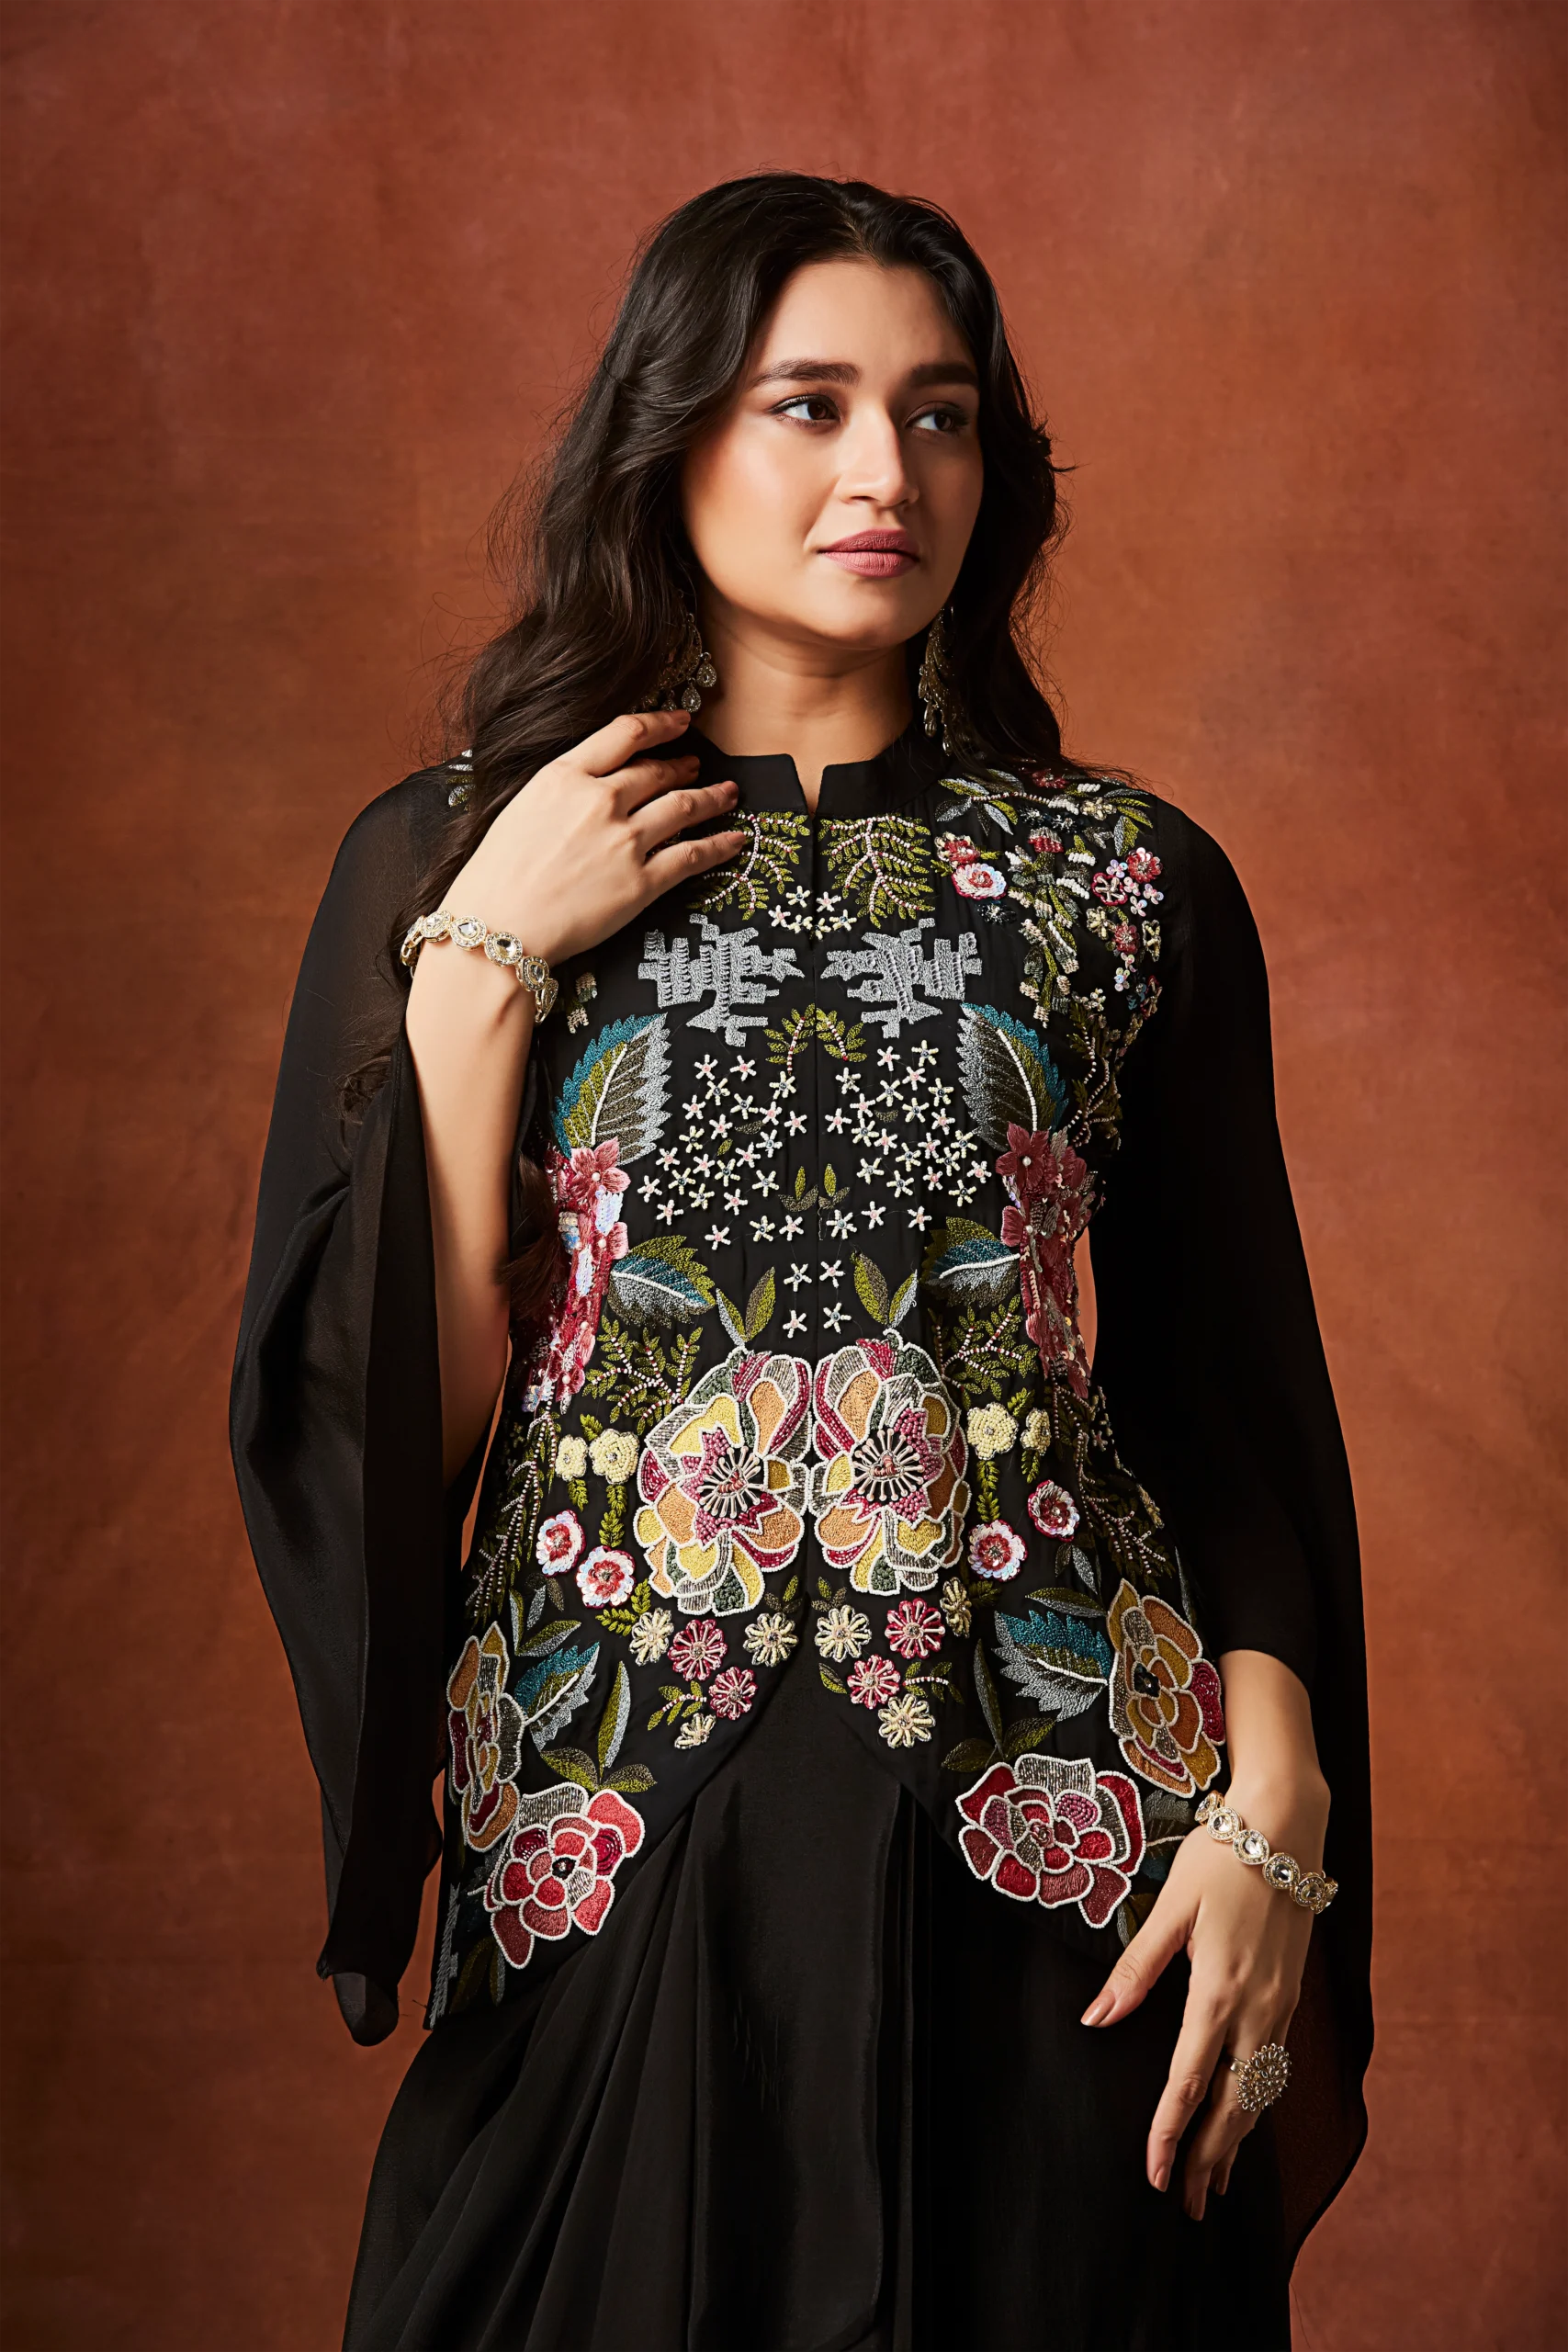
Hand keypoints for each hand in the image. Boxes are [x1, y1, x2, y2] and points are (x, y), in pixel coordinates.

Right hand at [447, 707, 745, 967]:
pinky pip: (692, 856)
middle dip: (682, 765)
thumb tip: (582, 782)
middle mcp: (600, 801)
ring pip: (683, 807)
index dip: (661, 723)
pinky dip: (719, 845)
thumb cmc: (494, 877)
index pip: (625, 733)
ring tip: (727, 793)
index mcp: (564, 776)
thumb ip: (559, 789)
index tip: (679, 720)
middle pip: (656, 771)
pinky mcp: (641, 883)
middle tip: (696, 764)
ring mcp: (624, 841)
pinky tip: (734, 840)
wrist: (496, 927)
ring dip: (711, 797)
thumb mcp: (519, 809)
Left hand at [1081, 1774, 1328, 2219]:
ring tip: (1218, 2181)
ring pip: (1259, 2093)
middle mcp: (1256, 2010)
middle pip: (1233, 2107)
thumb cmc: (1220, 1858)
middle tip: (1190, 2206)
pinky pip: (1274, 2067)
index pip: (1188, 2085)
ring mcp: (1280, 2006)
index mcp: (1217, 1992)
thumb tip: (1096, 2018)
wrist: (1287, 1826)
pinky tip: (1245, 2117)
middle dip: (1210, 2160)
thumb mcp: (1169, 1910)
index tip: (1156, 2177)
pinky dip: (1258, 2104)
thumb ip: (1134, 1969)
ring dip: (1237, 2140)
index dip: (1170, 2137)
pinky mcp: (1290, 1995)